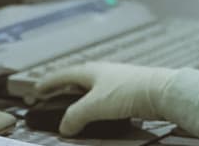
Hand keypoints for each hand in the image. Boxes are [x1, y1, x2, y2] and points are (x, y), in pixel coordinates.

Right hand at [34, 62, 173, 135]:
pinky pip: (106, 99)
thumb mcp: (94, 106)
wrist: (162, 92)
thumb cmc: (130, 91)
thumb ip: (75, 117)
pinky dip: (96, 107)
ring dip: (80, 100)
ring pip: (92, 90)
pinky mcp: (129, 92)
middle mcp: (104, 73)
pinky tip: (99, 115)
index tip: (36, 89)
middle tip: (52, 99)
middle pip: (77, 80)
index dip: (48, 83)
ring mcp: (117, 81)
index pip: (63, 75)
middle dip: (63, 90)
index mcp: (91, 71)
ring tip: (74, 111)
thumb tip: (65, 127)